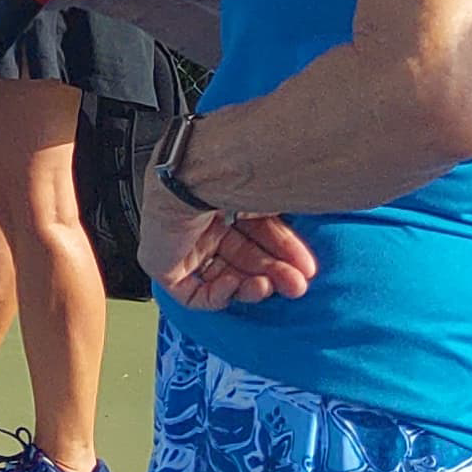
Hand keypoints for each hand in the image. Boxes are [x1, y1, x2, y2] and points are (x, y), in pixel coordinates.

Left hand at [141, 164, 316, 310]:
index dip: (283, 252)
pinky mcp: (161, 263)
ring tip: (267, 285)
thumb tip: (309, 253)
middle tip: (296, 285)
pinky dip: (218, 295)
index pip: (257, 235)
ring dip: (250, 287)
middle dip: (272, 274)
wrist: (196, 177)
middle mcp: (200, 220)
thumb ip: (288, 226)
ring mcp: (180, 243)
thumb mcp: (271, 204)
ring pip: (220, 278)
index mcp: (223, 200)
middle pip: (241, 259)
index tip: (308, 267)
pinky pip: (192, 293)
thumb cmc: (233, 179)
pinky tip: (233, 281)